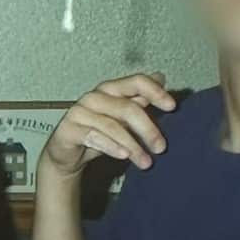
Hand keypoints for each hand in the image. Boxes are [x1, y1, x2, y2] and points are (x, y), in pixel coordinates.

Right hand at [41, 73, 175, 177]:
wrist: (66, 152)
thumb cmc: (97, 132)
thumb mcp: (121, 117)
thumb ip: (139, 99)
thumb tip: (160, 77)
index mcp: (110, 89)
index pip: (136, 82)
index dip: (155, 92)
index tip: (172, 107)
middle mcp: (94, 97)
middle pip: (127, 108)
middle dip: (148, 129)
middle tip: (161, 148)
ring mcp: (79, 112)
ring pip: (112, 125)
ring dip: (133, 146)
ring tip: (146, 162)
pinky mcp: (68, 129)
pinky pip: (94, 137)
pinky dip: (111, 147)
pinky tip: (124, 156)